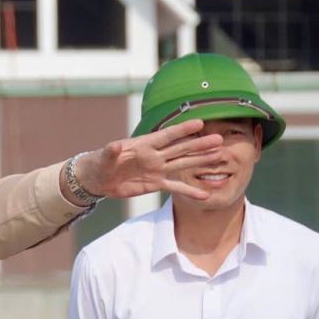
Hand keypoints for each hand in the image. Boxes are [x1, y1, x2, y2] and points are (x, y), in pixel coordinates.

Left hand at [70, 119, 225, 200]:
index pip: (166, 135)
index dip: (181, 129)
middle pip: (180, 148)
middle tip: (219, 140)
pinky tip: (204, 195)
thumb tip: (113, 146)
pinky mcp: (155, 184)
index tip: (199, 123)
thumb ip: (111, 151)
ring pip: (182, 164)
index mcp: (144, 145)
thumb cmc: (101, 162)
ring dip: (200, 161)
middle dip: (199, 144)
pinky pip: (175, 188)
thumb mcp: (104, 157)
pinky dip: (189, 191)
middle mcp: (155, 155)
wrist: (99, 179)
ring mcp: (157, 169)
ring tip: (218, 156)